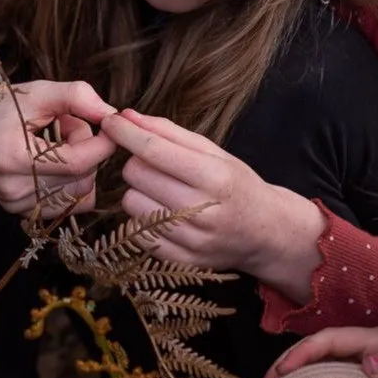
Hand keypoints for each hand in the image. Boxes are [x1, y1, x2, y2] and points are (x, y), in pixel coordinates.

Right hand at [0, 81, 115, 215]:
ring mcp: (16, 205)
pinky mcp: (21, 213)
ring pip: (80, 192)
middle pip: (82, 178)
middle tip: (70, 124)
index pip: (77, 163)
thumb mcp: (37, 92)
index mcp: (12, 156)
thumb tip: (111, 114)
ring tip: (59, 142)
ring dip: (82, 166)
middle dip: (88, 148)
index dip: (102, 143)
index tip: (109, 124)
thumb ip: (76, 96)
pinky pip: (70, 203)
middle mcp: (12, 188)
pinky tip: (56, 162)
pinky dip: (73, 182)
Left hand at [99, 109, 323, 292]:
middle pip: (136, 175)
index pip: (154, 150)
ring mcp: (191, 241)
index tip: (110, 120)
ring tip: (164, 193)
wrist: (267, 234)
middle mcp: (203, 211)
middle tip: (157, 165)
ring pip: (131, 204)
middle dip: (138, 162)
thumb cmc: (237, 185)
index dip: (126, 132)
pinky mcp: (180, 261)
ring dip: (140, 192)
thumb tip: (127, 116)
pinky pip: (137, 233)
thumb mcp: (214, 152)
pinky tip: (165, 215)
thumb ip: (169, 132)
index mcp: (215, 177)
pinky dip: (144, 219)